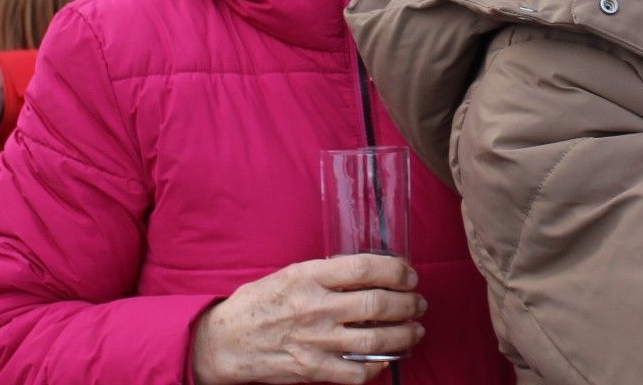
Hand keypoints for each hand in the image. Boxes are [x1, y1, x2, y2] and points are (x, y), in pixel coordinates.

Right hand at [190, 254, 425, 384]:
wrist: (224, 342)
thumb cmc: (258, 303)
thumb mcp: (290, 273)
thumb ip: (327, 272)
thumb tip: (369, 271)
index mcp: (309, 276)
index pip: (365, 268)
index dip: (396, 270)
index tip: (409, 274)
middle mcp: (315, 308)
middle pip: (377, 305)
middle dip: (408, 303)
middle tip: (418, 302)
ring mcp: (315, 342)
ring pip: (375, 341)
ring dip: (404, 335)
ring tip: (415, 330)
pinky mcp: (312, 370)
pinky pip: (356, 373)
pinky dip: (378, 368)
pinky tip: (387, 359)